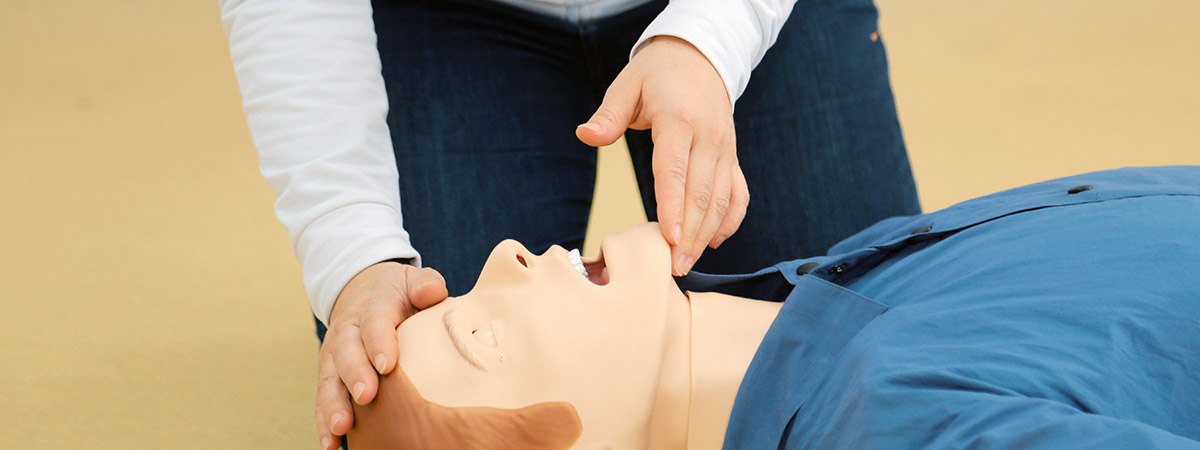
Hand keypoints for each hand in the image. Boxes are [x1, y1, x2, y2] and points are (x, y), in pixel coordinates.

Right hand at [316, 261, 447, 449]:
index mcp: (373, 307)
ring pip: (330, 380)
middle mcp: (348, 331)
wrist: (363, 290)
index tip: (387, 364)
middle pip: (347, 353)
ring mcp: (335, 354)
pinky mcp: (330, 374)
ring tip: (341, 428)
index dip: (379, 342)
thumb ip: (424, 284)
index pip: (375, 323)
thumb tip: (433, 293)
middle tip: (366, 396)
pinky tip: (331, 445)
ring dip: (333, 405)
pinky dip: (324, 422)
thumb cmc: (398, 292)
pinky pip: (324, 398)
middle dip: (355, 375)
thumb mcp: (412, 279)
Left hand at [577, 36, 747, 275]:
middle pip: (701, 193)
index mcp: (679, 118)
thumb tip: (586, 135)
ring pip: (722, 199)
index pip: (675, 170)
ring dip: (706, 233)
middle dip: (689, 234)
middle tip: (674, 266)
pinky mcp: (732, 157)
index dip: (672, 206)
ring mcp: (725, 148)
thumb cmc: (657, 74)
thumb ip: (608, 114)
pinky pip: (738, 194)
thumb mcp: (626, 84)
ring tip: (688, 262)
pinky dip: (730, 220)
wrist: (700, 56)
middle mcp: (708, 136)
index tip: (668, 239)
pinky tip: (714, 242)